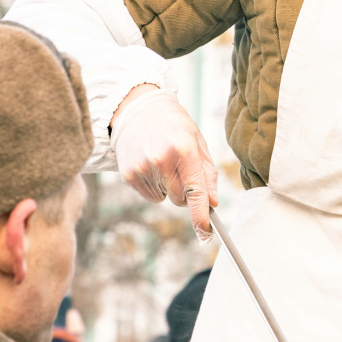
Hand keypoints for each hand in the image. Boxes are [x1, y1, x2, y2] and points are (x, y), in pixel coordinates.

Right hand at [110, 87, 218, 237]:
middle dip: (186, 193)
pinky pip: (151, 196)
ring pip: (165, 198)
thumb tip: (212, 203)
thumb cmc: (173, 125)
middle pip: (181, 199)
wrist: (136, 108)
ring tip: (162, 161)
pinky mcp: (129, 175)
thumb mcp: (197, 141)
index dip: (201, 215)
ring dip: (168, 188)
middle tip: (180, 170)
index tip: (206, 232)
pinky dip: (154, 187)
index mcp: (184, 149)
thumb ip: (207, 172)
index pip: (195, 190)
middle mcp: (161, 160)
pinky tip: (150, 165)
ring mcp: (142, 168)